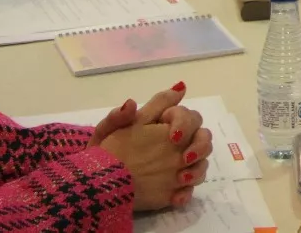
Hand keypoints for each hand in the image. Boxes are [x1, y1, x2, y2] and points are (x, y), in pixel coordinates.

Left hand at [90, 83, 211, 209]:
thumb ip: (120, 115)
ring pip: (201, 163)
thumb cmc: (104, 152)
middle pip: (203, 137)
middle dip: (200, 145)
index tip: (173, 135)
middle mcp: (176, 144)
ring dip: (197, 169)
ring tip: (181, 179)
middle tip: (185, 158)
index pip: (187, 115)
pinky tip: (175, 198)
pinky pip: (189, 190)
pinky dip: (186, 193)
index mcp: (164, 125)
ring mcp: (178, 166)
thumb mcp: (108, 131)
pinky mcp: (174, 188)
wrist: (97, 184)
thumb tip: (133, 101)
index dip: (185, 122)